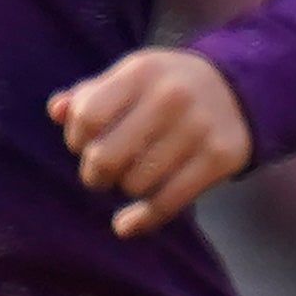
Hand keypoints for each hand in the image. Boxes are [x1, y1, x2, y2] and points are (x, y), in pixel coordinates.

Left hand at [48, 46, 252, 239]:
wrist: (239, 89)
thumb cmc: (165, 87)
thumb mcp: (129, 78)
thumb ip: (88, 94)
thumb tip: (56, 111)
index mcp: (142, 72)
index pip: (86, 117)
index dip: (75, 140)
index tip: (83, 145)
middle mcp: (171, 96)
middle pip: (106, 156)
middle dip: (94, 174)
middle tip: (100, 173)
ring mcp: (199, 127)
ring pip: (135, 183)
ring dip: (124, 188)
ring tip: (132, 176)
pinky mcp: (220, 157)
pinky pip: (168, 203)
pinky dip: (142, 220)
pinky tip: (127, 223)